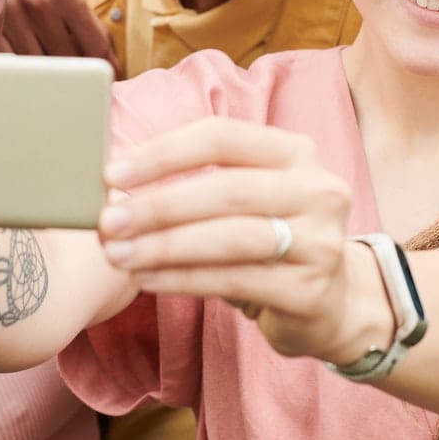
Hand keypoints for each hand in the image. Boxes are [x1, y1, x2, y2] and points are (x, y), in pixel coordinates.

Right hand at [1, 0, 116, 65]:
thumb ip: (87, 22)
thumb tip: (110, 59)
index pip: (95, 45)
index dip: (106, 65)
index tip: (110, 75)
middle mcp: (39, 5)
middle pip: (70, 61)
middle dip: (79, 72)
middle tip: (81, 76)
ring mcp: (11, 18)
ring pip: (41, 68)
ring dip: (50, 73)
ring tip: (54, 69)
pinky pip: (12, 63)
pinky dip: (22, 68)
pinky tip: (27, 63)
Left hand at [97, 118, 381, 361]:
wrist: (331, 303)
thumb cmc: (270, 241)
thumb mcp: (248, 199)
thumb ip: (199, 181)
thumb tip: (115, 181)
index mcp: (296, 153)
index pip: (222, 136)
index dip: (163, 152)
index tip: (112, 173)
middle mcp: (318, 190)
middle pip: (226, 189)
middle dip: (158, 205)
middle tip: (107, 222)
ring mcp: (321, 241)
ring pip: (230, 237)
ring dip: (164, 246)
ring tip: (117, 254)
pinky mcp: (311, 290)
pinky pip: (235, 281)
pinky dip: (183, 279)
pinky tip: (146, 279)